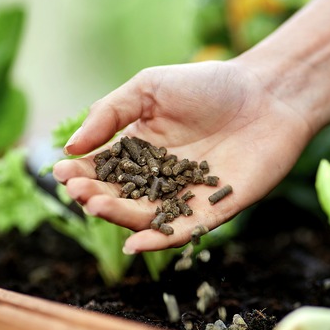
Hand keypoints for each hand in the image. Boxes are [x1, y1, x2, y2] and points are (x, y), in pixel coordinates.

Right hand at [53, 60, 312, 252]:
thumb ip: (110, 114)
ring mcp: (184, 196)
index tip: (61, 170)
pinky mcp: (212, 212)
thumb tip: (71, 147)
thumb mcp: (149, 88)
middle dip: (94, 195)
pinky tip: (135, 244)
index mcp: (140, 149)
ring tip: (96, 205)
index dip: (80, 172)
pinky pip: (181, 231)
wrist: (267, 94)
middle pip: (119, 195)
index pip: (102, 168)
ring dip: (118, 216)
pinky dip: (158, 242)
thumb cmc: (209, 85)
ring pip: (144, 216)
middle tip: (77, 190)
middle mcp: (158, 177)